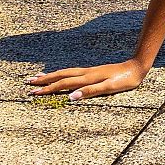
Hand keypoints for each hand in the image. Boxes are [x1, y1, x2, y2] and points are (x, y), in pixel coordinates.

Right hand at [26, 58, 146, 101]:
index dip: (48, 89)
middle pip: (60, 75)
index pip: (63, 84)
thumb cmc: (125, 80)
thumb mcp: (110, 88)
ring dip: (50, 75)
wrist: (136, 67)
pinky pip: (72, 72)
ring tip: (38, 77)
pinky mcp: (92, 71)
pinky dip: (61, 73)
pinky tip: (59, 75)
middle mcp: (86, 73)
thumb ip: (91, 92)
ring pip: (65, 72)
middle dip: (44, 80)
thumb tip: (71, 97)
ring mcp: (88, 71)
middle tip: (28, 83)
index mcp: (88, 78)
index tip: (34, 92)